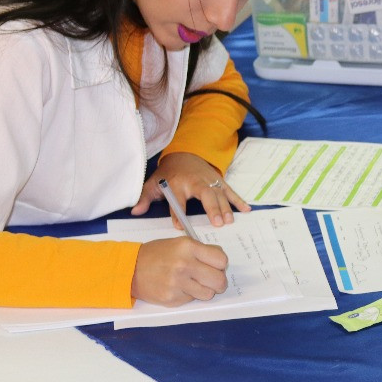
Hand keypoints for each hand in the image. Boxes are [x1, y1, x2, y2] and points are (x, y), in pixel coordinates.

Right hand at [130, 236, 228, 305]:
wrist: (130, 269)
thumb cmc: (157, 254)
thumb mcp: (179, 243)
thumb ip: (200, 250)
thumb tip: (220, 262)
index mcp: (188, 247)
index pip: (221, 260)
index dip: (221, 264)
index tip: (217, 266)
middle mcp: (184, 265)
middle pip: (219, 280)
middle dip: (219, 281)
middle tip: (213, 280)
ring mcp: (178, 284)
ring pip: (208, 294)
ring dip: (205, 290)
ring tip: (195, 283)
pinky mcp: (172, 299)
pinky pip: (192, 299)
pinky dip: (190, 295)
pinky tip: (179, 287)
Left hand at [132, 152, 249, 226]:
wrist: (183, 155)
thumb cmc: (168, 174)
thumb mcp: (152, 184)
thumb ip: (144, 198)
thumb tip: (135, 211)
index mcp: (177, 183)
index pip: (178, 199)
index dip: (178, 214)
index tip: (179, 226)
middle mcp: (195, 181)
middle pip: (205, 195)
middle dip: (212, 208)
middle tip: (218, 223)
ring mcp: (209, 180)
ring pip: (219, 193)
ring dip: (226, 207)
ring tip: (229, 221)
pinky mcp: (219, 181)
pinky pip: (230, 191)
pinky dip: (238, 200)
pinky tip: (246, 209)